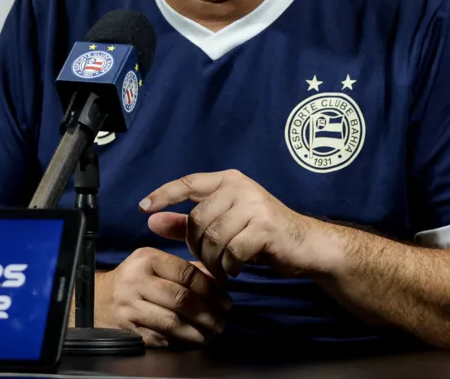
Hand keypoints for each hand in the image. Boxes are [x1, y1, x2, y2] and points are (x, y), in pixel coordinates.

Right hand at [94, 247, 231, 347]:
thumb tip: (219, 280)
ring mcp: (129, 307)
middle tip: (221, 321)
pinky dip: (179, 342)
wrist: (95, 300)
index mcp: (147, 259)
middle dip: (207, 313)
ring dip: (197, 331)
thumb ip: (185, 268)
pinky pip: (160, 338)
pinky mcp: (126, 330)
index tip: (226, 301)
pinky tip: (191, 341)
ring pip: (172, 322)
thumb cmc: (133, 280)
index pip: (186, 274)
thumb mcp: (154, 264)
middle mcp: (136, 281)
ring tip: (210, 333)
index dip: (211, 290)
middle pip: (181, 299)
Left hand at [140, 169, 328, 282]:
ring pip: (212, 238)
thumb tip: (151, 220)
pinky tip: (235, 268)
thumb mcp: (223, 225)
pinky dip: (229, 266)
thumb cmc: (261, 234)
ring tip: (222, 266)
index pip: (189, 183)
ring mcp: (254, 205)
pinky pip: (231, 252)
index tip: (143, 209)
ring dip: (213, 260)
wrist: (305, 245)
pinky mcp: (264, 227)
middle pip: (197, 219)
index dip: (164, 195)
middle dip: (196, 245)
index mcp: (229, 180)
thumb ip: (185, 223)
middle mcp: (241, 187)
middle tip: (209, 258)